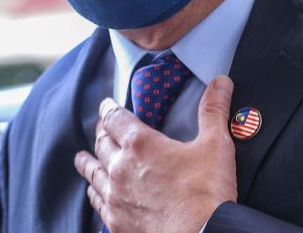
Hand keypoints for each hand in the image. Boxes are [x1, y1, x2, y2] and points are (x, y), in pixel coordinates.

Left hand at [75, 75, 238, 232]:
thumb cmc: (207, 193)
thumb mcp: (215, 145)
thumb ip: (214, 111)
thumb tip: (221, 83)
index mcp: (141, 144)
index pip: (115, 118)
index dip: (109, 109)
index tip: (106, 105)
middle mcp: (121, 168)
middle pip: (101, 144)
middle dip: (100, 133)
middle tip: (99, 128)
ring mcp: (116, 197)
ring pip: (93, 174)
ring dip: (88, 163)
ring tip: (81, 159)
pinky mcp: (117, 221)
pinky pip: (97, 203)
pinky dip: (94, 194)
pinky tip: (96, 194)